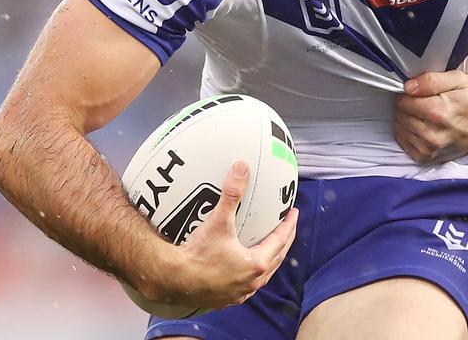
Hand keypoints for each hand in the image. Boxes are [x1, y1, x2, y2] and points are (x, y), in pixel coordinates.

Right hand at [147, 162, 297, 309]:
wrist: (173, 280)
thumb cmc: (198, 254)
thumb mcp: (219, 221)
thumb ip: (232, 193)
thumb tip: (242, 168)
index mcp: (257, 264)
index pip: (281, 240)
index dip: (289, 225)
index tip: (294, 213)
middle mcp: (252, 282)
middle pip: (277, 258)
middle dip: (284, 241)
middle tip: (287, 226)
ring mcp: (239, 293)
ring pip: (263, 275)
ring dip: (270, 259)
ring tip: (270, 245)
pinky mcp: (225, 299)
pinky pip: (246, 285)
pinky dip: (251, 273)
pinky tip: (244, 266)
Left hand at [394, 71, 467, 163]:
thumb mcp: (458, 80)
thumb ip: (431, 80)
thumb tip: (408, 87)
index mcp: (439, 112)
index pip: (403, 101)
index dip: (407, 93)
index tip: (417, 92)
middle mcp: (432, 134)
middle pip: (400, 115)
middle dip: (406, 106)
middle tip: (421, 102)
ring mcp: (429, 149)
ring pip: (399, 129)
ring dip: (405, 119)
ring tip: (422, 114)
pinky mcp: (427, 158)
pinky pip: (403, 143)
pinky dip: (407, 133)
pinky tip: (420, 126)